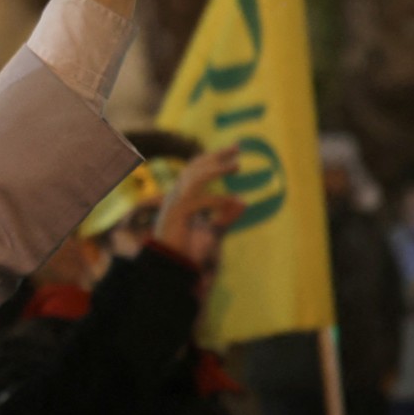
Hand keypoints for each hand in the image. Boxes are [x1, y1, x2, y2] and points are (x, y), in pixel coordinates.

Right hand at [155, 147, 244, 268]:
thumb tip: (244, 201)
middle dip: (216, 155)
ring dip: (216, 170)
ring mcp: (174, 204)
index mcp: (181, 197)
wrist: (169, 266)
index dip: (212, 157)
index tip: (233, 149)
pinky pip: (198, 201)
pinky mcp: (176, 215)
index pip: (195, 169)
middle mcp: (176, 196)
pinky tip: (233, 200)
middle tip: (237, 147)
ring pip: (195, 178)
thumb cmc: (186, 251)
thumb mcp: (213, 231)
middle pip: (194, 167)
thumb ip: (227, 217)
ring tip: (237, 166)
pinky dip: (217, 199)